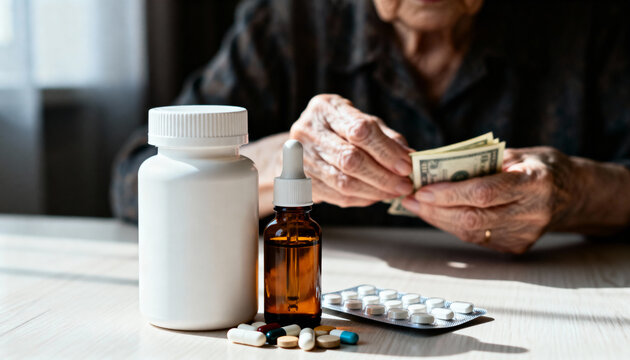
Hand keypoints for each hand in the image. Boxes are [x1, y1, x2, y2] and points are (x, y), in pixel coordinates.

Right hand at [290, 94, 413, 206]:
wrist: (303, 143)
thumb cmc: (340, 129)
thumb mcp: (362, 122)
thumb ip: (386, 137)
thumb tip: (411, 158)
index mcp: (325, 108)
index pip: (359, 130)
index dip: (386, 151)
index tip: (407, 166)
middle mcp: (308, 131)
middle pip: (350, 159)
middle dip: (383, 176)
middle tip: (405, 185)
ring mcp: (301, 157)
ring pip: (343, 182)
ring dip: (375, 191)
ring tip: (394, 192)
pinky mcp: (301, 181)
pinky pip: (336, 196)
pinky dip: (362, 199)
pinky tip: (376, 196)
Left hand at [401, 147, 575, 253]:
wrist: (573, 195)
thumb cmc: (539, 167)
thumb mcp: (517, 153)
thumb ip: (481, 160)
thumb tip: (435, 165)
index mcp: (535, 183)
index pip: (484, 193)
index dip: (449, 193)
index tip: (422, 189)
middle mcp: (532, 213)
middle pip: (472, 217)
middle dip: (435, 209)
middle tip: (409, 197)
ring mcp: (525, 235)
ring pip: (470, 232)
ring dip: (437, 218)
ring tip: (415, 205)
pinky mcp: (516, 247)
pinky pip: (475, 238)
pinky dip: (452, 225)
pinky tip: (436, 213)